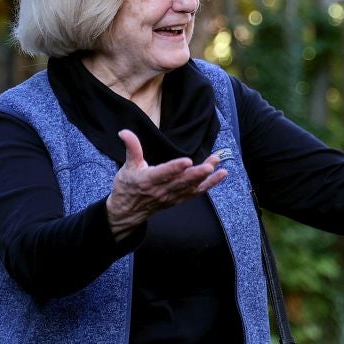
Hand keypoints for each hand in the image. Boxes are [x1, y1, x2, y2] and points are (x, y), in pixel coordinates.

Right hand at [104, 129, 226, 238]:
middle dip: (196, 174)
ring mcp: (171, 196)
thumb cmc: (127, 186)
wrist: (127, 212)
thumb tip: (124, 132)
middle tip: (210, 165)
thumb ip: (131, 148)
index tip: (187, 161)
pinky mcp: (178, 199)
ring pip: (191, 187)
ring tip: (218, 165)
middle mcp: (161, 190)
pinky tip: (220, 175)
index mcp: (148, 180)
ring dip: (206, 178)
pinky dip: (209, 185)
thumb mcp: (127, 166)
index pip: (163, 173)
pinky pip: (196, 193)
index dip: (175, 168)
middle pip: (181, 182)